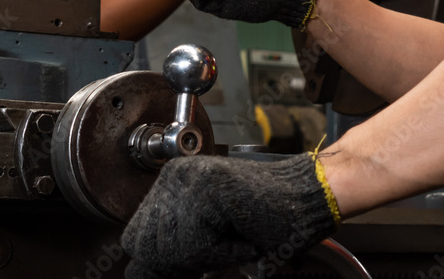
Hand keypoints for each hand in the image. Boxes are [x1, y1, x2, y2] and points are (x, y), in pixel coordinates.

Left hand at [121, 154, 339, 278]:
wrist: (310, 198)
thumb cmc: (268, 218)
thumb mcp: (207, 236)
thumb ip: (171, 248)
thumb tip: (136, 273)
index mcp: (171, 182)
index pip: (134, 239)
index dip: (163, 261)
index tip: (195, 261)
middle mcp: (176, 175)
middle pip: (146, 246)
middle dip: (183, 261)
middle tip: (222, 247)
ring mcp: (191, 178)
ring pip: (171, 249)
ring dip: (207, 257)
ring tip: (235, 237)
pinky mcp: (210, 189)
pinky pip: (196, 246)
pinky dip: (223, 253)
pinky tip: (244, 236)